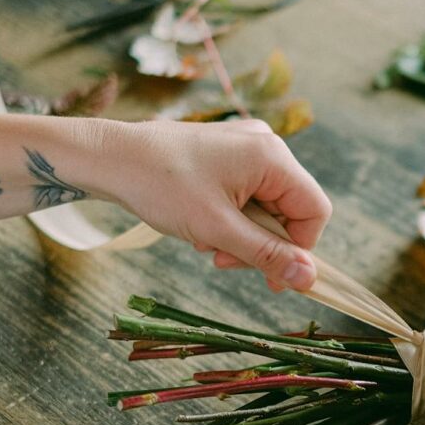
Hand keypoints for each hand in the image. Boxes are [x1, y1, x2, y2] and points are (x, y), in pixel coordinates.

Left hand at [101, 119, 331, 290]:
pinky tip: (201, 226)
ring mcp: (246, 147)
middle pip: (290, 210)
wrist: (111, 158)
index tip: (270, 276)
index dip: (298, 249)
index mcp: (272, 157)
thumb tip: (309, 279)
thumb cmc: (161, 186)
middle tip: (224, 261)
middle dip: (260, 243)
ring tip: (206, 242)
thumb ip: (266, 254)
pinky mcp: (227, 153)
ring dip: (242, 235)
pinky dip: (230, 218)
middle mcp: (266, 145)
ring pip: (266, 206)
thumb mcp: (218, 229)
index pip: (314, 211)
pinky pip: (247, 195)